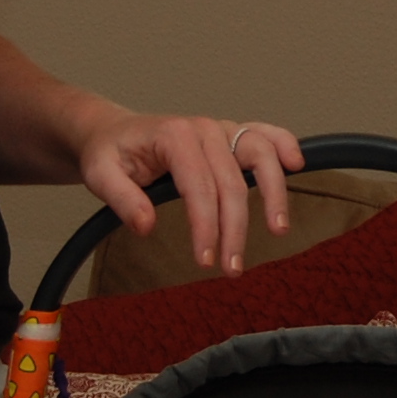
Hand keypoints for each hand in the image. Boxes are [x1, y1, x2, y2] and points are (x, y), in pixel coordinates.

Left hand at [77, 113, 302, 274]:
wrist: (112, 131)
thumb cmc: (108, 153)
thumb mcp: (100, 174)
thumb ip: (122, 199)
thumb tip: (146, 226)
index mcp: (174, 136)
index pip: (199, 186)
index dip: (206, 226)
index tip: (206, 260)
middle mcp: (203, 129)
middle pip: (232, 181)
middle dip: (235, 227)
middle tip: (232, 268)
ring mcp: (220, 129)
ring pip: (259, 154)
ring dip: (273, 192)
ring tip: (278, 229)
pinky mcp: (229, 135)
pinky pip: (264, 134)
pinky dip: (283, 145)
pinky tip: (297, 164)